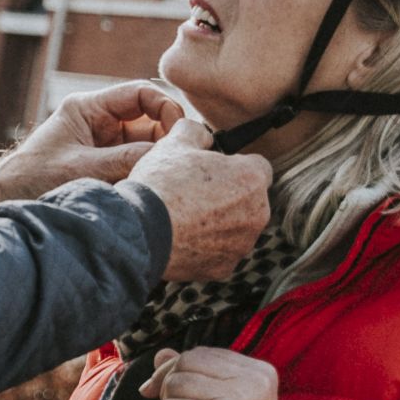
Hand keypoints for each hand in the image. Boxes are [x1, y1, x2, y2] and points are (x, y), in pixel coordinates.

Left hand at [0, 81, 187, 201]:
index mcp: (89, 108)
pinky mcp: (104, 166)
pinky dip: (145, 175)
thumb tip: (168, 158)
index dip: (165, 108)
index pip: (141, 93)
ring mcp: (104, 144)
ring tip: (167, 178)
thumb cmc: (31, 179)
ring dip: (157, 160)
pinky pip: (135, 164)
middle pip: (150, 121)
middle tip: (180, 160)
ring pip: (146, 145)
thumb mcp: (81, 169)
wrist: (3, 200)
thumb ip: (125, 161)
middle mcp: (100, 122)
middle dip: (166, 139)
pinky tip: (152, 188)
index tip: (179, 132)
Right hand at [137, 119, 272, 280]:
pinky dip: (207, 247)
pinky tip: (183, 237)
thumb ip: (196, 132)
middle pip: (250, 200)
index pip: (259, 167)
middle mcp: (257, 214)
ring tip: (186, 216)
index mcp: (252, 179)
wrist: (141, 230)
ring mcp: (242, 244)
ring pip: (236, 228)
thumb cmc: (162, 184)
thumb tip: (202, 135)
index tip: (214, 170)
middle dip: (229, 196)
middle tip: (195, 192)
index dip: (235, 166)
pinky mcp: (224, 268)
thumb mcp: (176, 142)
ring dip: (219, 222)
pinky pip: (220, 252)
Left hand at [142, 347, 280, 399]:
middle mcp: (252, 381)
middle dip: (168, 389)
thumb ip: (197, 374)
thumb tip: (161, 353)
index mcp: (259, 372)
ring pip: (174, 386)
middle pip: (185, 364)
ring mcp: (237, 399)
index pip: (202, 354)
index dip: (175, 370)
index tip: (162, 393)